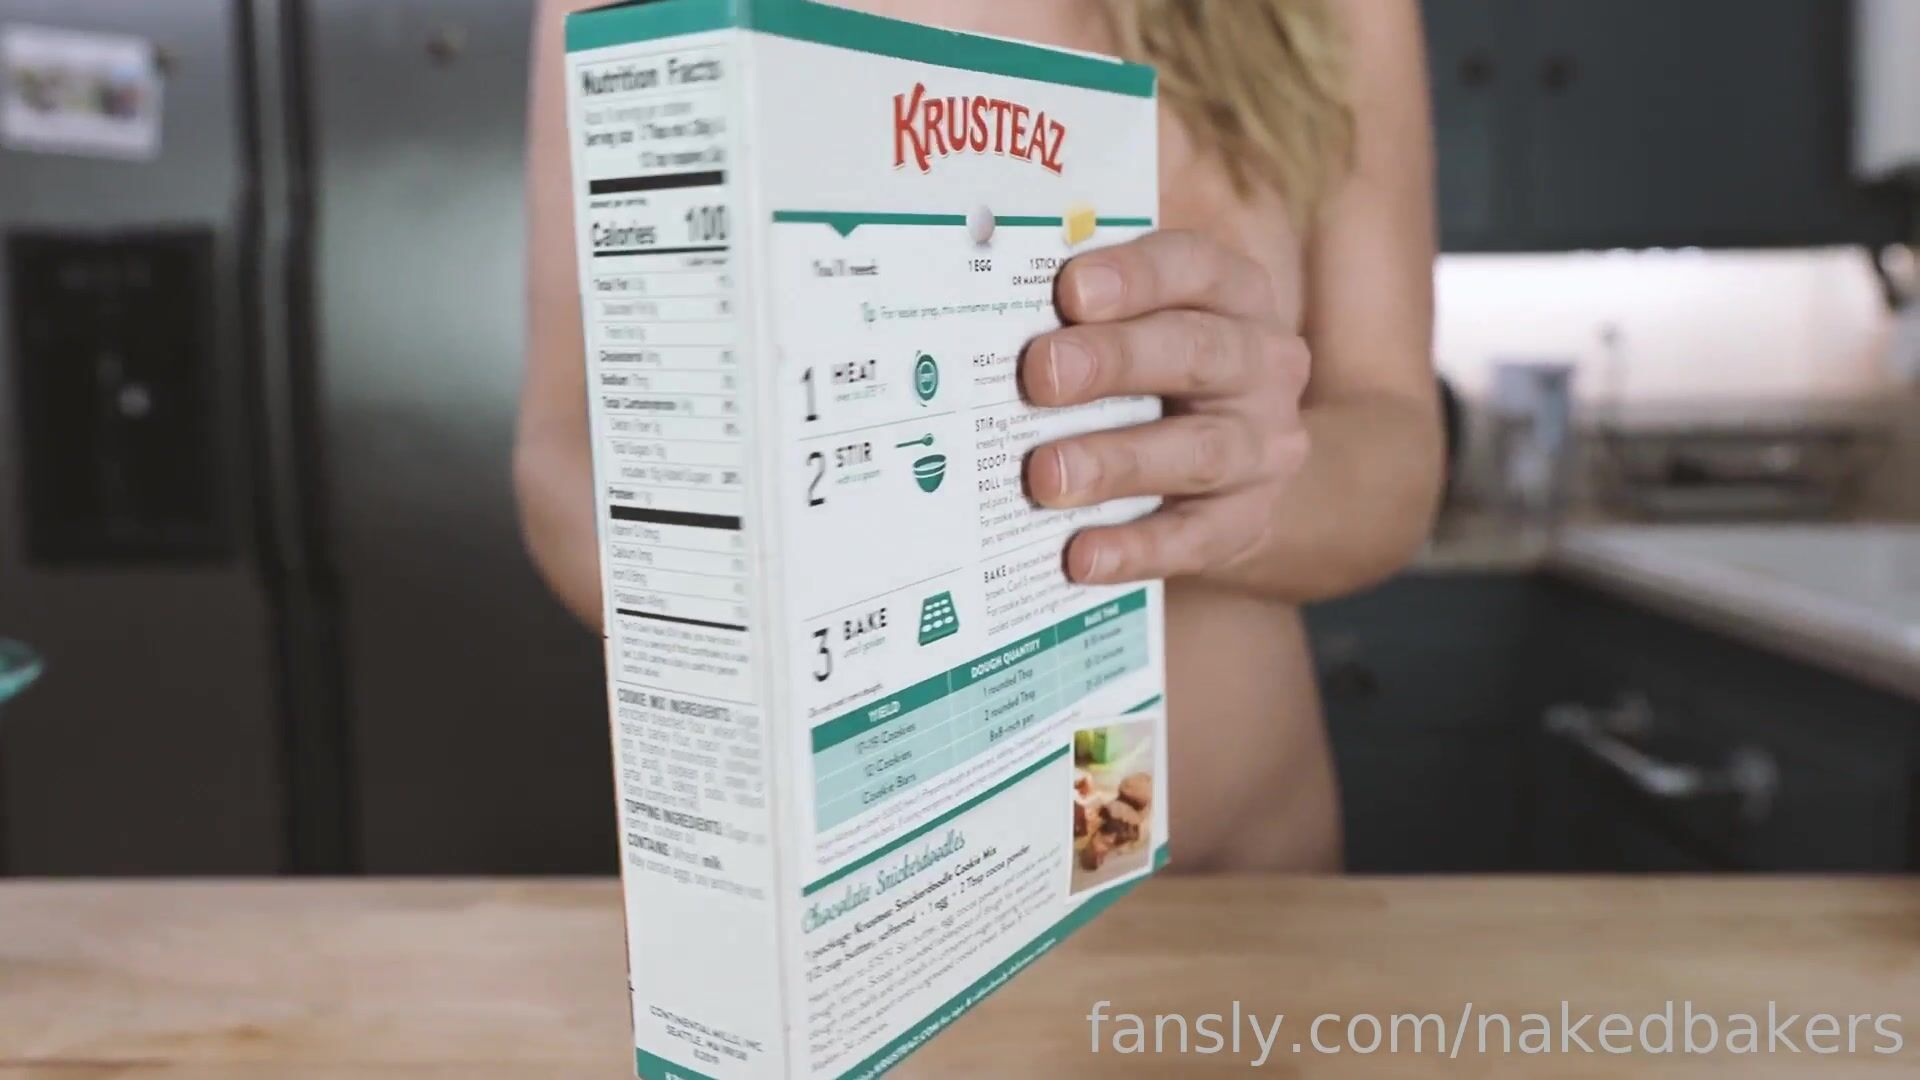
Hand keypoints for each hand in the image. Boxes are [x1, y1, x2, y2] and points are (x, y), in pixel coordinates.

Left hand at [1022, 230, 1310, 584]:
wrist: (1230, 464)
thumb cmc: (1156, 369)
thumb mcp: (1140, 319)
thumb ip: (1085, 303)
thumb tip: (990, 278)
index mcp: (1233, 295)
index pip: (1194, 268)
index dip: (1135, 275)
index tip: (1071, 290)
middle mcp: (1263, 364)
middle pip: (1195, 352)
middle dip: (1114, 361)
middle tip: (1041, 375)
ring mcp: (1262, 446)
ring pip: (1197, 450)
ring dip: (1116, 462)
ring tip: (1046, 476)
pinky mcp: (1247, 520)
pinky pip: (1195, 538)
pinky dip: (1135, 548)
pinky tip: (1079, 555)